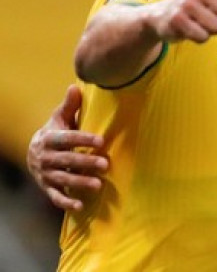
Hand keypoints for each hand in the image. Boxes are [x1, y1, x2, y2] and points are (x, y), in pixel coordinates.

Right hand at [27, 85, 107, 210]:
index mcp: (49, 138)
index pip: (67, 138)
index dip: (83, 139)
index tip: (101, 140)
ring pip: (63, 179)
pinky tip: (80, 206)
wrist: (34, 151)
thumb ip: (70, 106)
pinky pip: (55, 196)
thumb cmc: (56, 131)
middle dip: (86, 162)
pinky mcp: (47, 187)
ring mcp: (45, 174)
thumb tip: (75, 87)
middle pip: (67, 160)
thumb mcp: (60, 118)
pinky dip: (66, 202)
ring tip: (98, 185)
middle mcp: (45, 157)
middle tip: (105, 164)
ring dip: (80, 182)